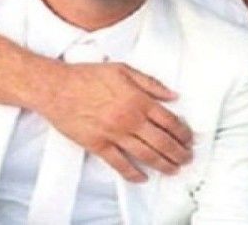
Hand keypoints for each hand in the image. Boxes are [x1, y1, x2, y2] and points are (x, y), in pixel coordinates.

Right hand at [34, 60, 193, 181]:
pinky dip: (133, 173)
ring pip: (145, 155)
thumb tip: (173, 95)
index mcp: (138, 100)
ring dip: (163, 164)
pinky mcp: (98, 145)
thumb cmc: (88, 76)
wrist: (57, 88)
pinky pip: (119, 164)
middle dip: (178, 152)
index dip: (183, 132)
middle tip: (187, 158)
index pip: (169, 121)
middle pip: (162, 141)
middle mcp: (130, 119)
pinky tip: (143, 178)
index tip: (189, 139)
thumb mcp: (124, 70)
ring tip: (173, 169)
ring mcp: (114, 134)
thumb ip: (151, 83)